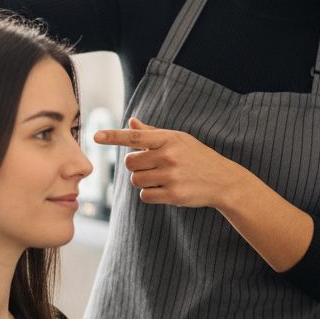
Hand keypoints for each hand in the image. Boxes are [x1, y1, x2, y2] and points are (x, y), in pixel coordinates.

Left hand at [94, 118, 247, 208]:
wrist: (223, 180)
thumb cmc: (197, 157)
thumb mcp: (179, 140)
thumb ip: (153, 133)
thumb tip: (130, 122)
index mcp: (169, 139)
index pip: (135, 137)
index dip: (114, 136)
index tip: (96, 136)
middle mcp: (169, 156)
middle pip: (130, 163)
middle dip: (136, 166)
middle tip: (153, 167)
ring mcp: (171, 176)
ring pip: (136, 180)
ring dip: (143, 181)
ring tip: (161, 178)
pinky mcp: (173, 194)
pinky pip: (145, 196)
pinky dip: (150, 195)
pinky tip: (165, 190)